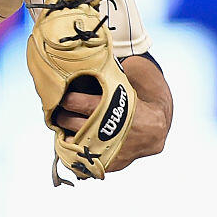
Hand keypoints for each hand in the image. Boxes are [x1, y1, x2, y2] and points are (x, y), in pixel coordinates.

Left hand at [52, 55, 172, 172]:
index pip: (78, 103)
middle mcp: (111, 132)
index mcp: (113, 108)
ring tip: (62, 129)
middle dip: (62, 118)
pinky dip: (78, 157)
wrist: (159, 125)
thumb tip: (96, 50)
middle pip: (73, 125)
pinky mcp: (113, 164)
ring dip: (67, 138)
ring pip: (77, 147)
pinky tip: (72, 146)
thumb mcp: (130, 77)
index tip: (61, 96)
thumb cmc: (138, 96)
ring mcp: (112, 151)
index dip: (66, 99)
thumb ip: (113, 68)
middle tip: (57, 112)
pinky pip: (87, 166)